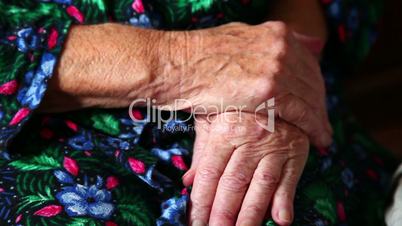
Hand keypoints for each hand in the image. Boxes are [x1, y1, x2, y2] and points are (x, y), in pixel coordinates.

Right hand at [158, 21, 330, 146]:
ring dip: (319, 119)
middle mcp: (282, 46)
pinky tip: (319, 139)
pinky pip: (302, 112)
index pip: (307, 63)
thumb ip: (263, 44)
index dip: (314, 85)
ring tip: (322, 135)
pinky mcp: (269, 90)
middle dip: (319, 104)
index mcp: (276, 33)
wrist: (176, 65)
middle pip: (313, 80)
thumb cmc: (198, 58)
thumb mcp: (236, 40)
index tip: (317, 101)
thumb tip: (283, 45)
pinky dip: (314, 128)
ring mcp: (277, 67)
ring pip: (311, 97)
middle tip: (321, 122)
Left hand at [182, 112, 308, 225]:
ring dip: (250, 216)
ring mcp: (274, 146)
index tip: (195, 222)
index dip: (201, 202)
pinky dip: (285, 200)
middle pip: (233, 184)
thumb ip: (201, 152)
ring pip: (260, 187)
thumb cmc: (237, 108)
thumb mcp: (213, 120)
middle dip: (222, 215)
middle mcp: (249, 140)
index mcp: (225, 131)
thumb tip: (188, 183)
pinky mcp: (295, 151)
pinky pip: (290, 179)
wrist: (275, 87)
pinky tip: (280, 220)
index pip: (210, 174)